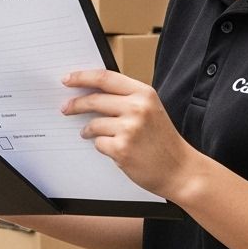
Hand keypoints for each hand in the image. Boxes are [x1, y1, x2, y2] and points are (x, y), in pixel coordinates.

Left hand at [61, 69, 197, 197]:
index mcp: (145, 94)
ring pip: (93, 124)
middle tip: (65, 108)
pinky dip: (102, 146)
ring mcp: (129, 129)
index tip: (67, 79)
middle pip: (94, 99)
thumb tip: (90, 93)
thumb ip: (126, 99)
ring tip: (93, 134)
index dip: (82, 77)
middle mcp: (137, 108)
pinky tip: (115, 150)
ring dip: (88, 131)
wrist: (181, 171)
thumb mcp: (151, 110)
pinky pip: (98, 143)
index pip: (105, 77)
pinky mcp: (122, 149)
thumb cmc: (163, 141)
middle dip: (75, 104)